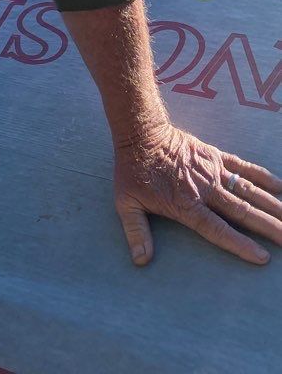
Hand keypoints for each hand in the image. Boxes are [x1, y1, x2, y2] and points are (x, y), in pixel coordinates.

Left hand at [114, 123, 281, 265]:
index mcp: (186, 204)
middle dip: (269, 228)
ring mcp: (212, 171)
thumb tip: (141, 261)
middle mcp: (205, 189)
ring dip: (272, 205)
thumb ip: (136, 233)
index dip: (240, 245)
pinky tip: (279, 186)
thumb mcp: (126, 203)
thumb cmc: (132, 169)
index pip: (218, 230)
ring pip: (248, 191)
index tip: (262, 257)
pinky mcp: (214, 155)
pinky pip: (242, 166)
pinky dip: (261, 176)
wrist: (139, 130)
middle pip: (243, 212)